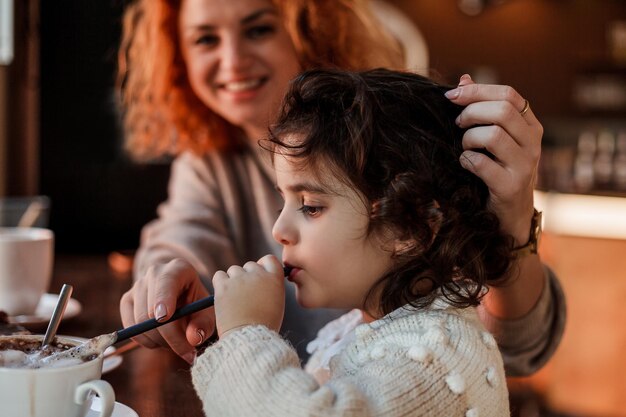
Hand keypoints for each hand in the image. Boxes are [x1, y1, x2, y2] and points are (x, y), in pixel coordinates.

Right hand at [119, 258, 214, 362]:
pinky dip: (147, 341)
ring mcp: (137, 285)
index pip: (167, 281)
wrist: (181, 295)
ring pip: (140, 322)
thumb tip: (193, 339)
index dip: (163, 299)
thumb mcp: (207, 311)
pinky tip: (162, 339)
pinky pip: (131, 329)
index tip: (164, 318)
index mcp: (178, 269)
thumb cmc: (196, 303)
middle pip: (152, 309)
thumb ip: (204, 324)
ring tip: (177, 342)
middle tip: (188, 351)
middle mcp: (155, 273)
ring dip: (160, 341)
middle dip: (170, 336)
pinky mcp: (127, 300)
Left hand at [212, 255, 284, 336]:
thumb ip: (270, 287)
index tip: (258, 276)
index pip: (268, 259)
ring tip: (234, 300)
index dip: (262, 266)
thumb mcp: (277, 303)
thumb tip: (261, 281)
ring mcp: (240, 279)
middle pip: (249, 265)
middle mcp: (258, 274)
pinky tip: (224, 297)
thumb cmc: (264, 326)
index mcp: (274, 279)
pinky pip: (219, 276)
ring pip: (233, 270)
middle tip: (245, 295)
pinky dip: (220, 284)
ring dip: (233, 281)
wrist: (249, 339)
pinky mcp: (223, 286)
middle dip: (246, 277)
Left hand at [445, 74, 542, 244]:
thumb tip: (463, 79)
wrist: (509, 216)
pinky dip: (467, 160)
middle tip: (457, 124)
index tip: (451, 96)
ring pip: (493, 135)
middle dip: (471, 113)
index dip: (478, 90)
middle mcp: (533, 143)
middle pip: (502, 111)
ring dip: (469, 139)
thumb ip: (481, 109)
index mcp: (530, 126)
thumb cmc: (497, 172)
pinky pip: (482, 164)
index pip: (509, 94)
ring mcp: (525, 165)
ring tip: (464, 147)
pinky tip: (465, 164)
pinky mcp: (511, 186)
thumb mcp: (494, 140)